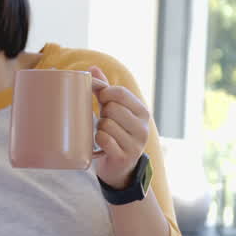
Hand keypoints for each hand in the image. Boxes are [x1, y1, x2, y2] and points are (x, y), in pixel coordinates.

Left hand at [89, 66, 150, 188]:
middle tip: (104, 121)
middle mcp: (143, 127)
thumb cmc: (115, 133)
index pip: (120, 93)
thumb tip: (92, 68)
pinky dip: (98, 140)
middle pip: (112, 108)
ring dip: (99, 128)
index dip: (105, 92)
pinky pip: (104, 139)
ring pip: (106, 124)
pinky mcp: (124, 157)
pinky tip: (102, 144)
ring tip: (104, 134)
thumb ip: (106, 89)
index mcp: (142, 112)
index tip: (99, 97)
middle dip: (103, 113)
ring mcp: (135, 144)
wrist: (120, 168)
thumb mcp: (114, 110)